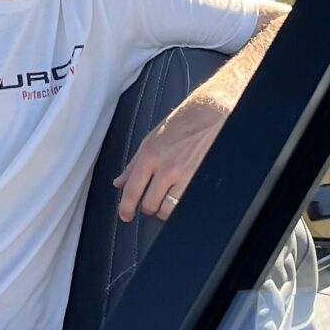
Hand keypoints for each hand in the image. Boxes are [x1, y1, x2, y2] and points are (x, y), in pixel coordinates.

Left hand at [112, 104, 217, 222]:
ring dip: (164, 209)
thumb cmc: (181, 124)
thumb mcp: (151, 139)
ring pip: (168, 209)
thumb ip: (134, 164)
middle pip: (150, 204)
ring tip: (166, 199)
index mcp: (150, 155)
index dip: (126, 208)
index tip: (125, 215)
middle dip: (148, 207)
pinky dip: (180, 205)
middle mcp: (166, 166)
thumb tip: (119, 183)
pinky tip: (180, 197)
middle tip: (150, 200)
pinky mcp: (200, 180)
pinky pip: (185, 204)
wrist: (210, 113)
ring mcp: (185, 175)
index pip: (132, 190)